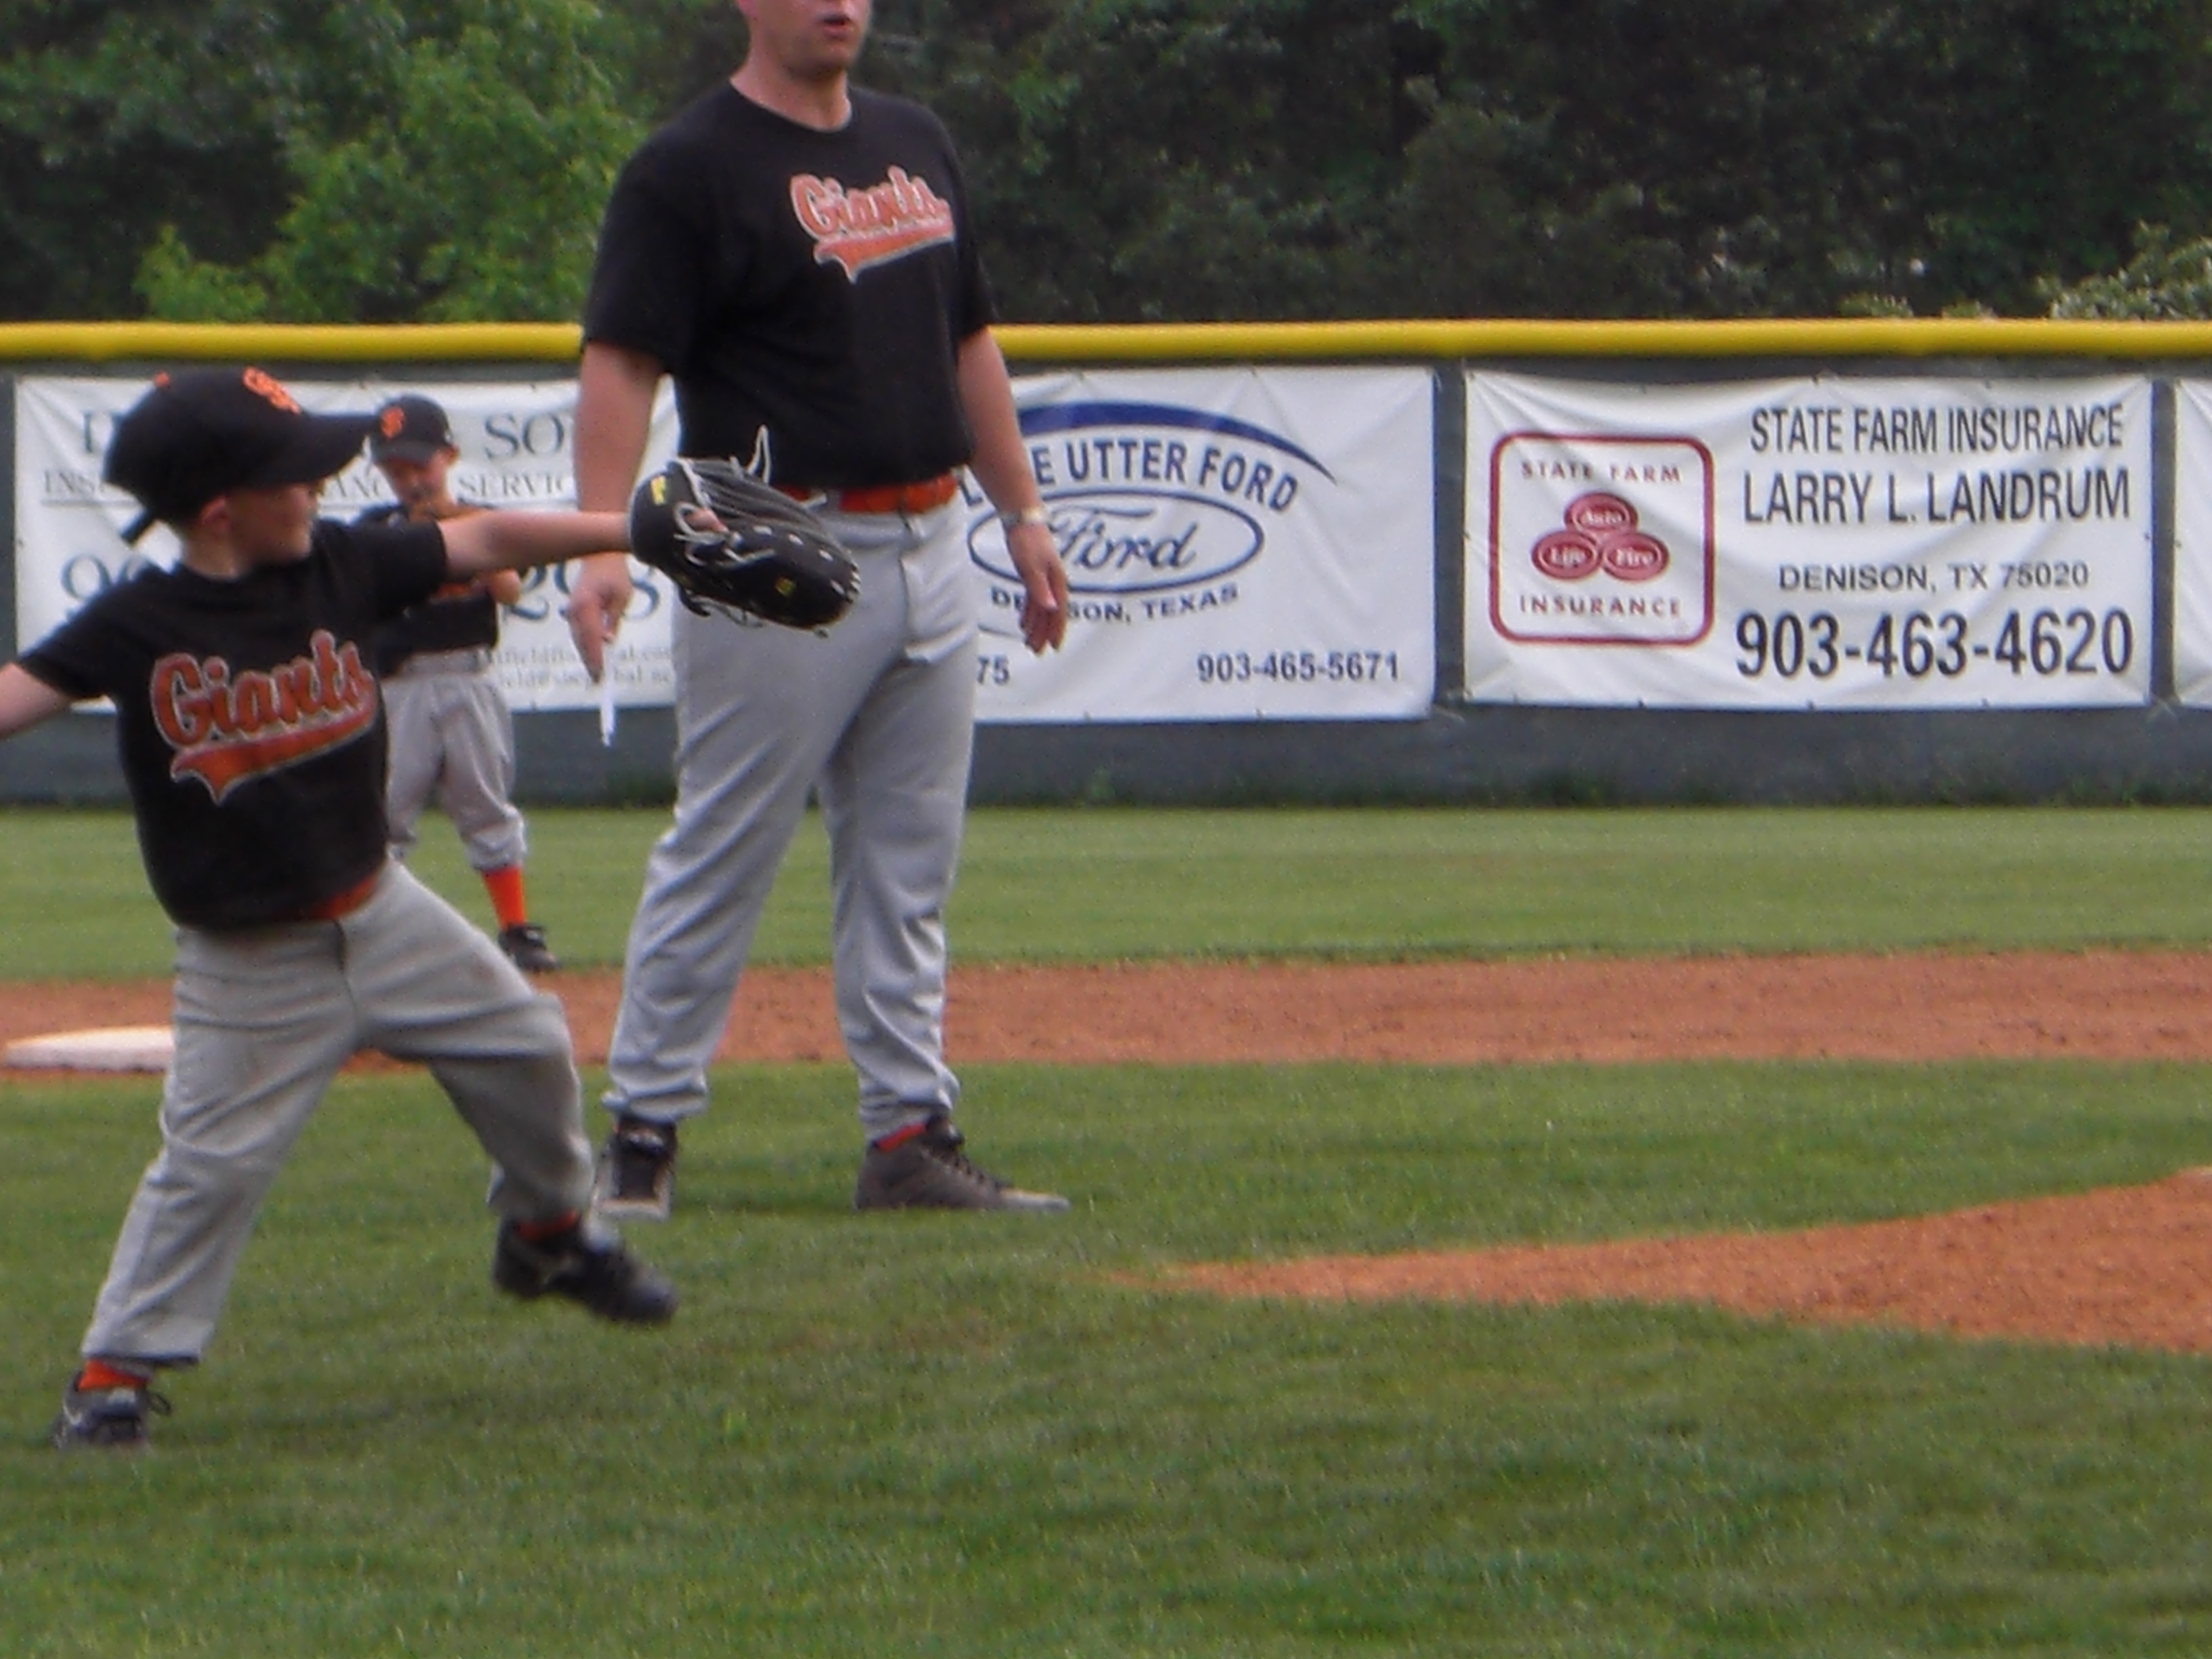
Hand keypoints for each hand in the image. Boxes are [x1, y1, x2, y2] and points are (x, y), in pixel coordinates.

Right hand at [564, 552, 635, 681]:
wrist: (599, 558)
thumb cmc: (614, 575)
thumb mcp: (621, 597)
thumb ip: (613, 619)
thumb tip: (608, 641)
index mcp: (586, 606)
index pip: (591, 637)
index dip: (595, 657)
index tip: (601, 673)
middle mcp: (574, 610)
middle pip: (581, 642)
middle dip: (590, 661)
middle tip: (598, 680)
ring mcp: (571, 611)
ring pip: (578, 639)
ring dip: (586, 655)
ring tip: (596, 673)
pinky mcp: (573, 611)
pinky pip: (578, 632)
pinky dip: (585, 645)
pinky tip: (592, 656)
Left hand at [1005, 519, 1067, 653]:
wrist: (1022, 519)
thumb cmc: (1027, 540)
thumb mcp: (1031, 567)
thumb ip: (1040, 589)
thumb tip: (1052, 609)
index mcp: (1057, 581)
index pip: (1059, 612)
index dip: (1057, 630)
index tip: (1054, 647)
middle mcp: (1053, 582)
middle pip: (1050, 613)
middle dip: (1044, 633)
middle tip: (1036, 650)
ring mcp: (1043, 578)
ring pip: (1041, 608)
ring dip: (1036, 625)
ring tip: (1029, 641)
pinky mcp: (1033, 574)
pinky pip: (1033, 599)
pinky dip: (1029, 612)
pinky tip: (1024, 623)